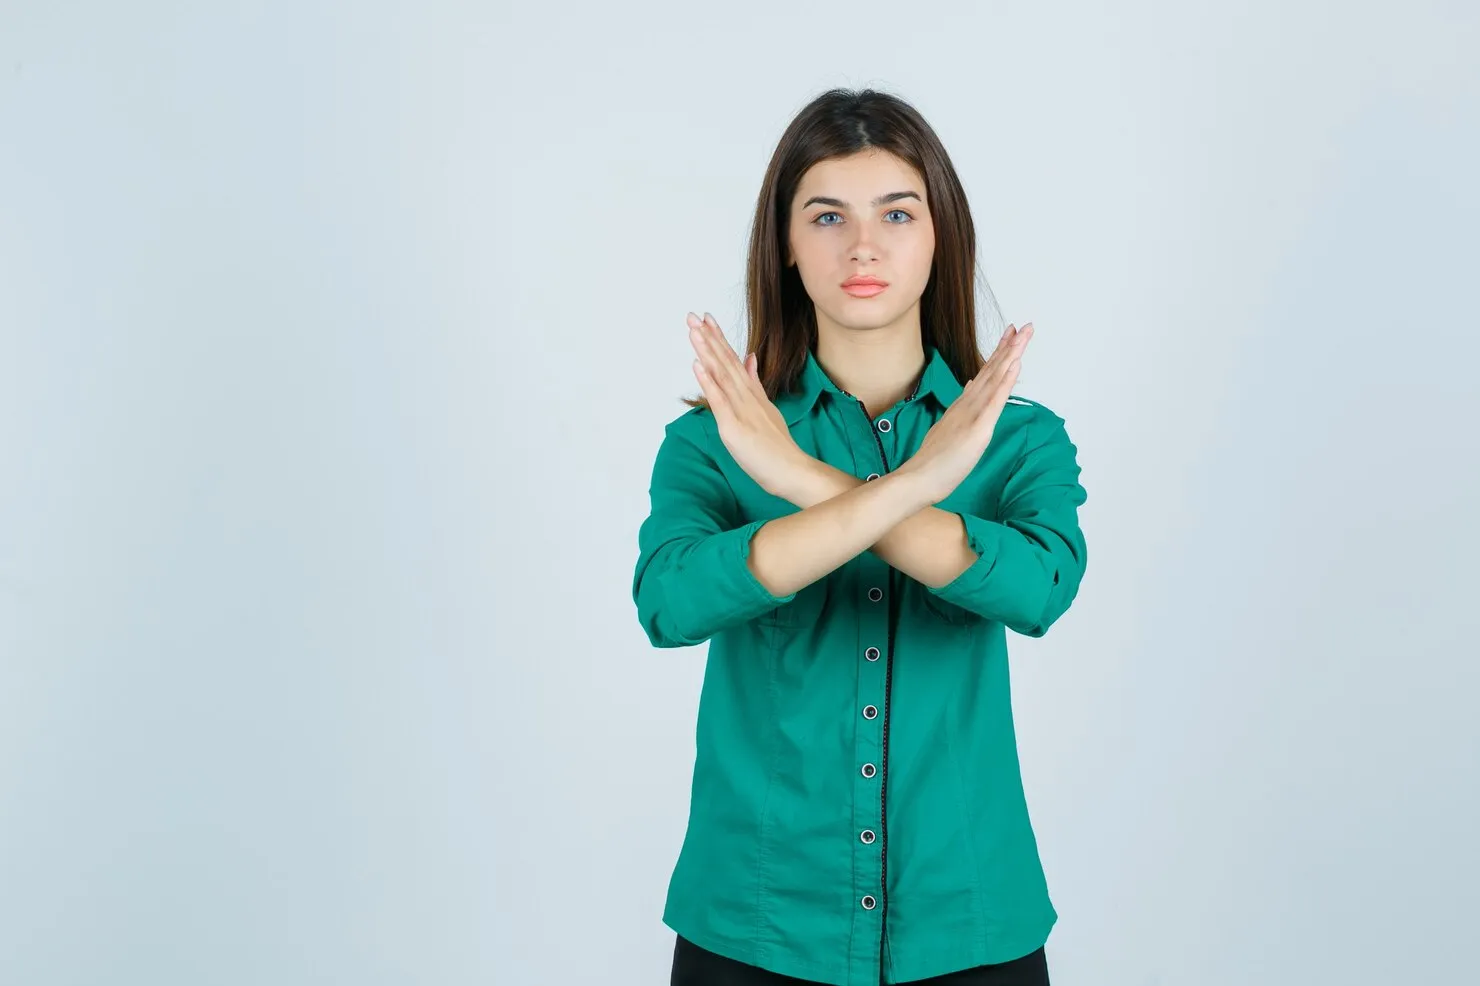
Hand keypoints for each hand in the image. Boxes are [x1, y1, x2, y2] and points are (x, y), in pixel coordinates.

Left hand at [687, 311, 808, 498]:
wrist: (793, 471)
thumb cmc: (779, 450)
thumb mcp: (767, 410)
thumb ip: (756, 385)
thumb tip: (749, 360)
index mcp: (753, 396)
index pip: (733, 362)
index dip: (719, 340)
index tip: (707, 320)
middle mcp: (747, 398)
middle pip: (726, 362)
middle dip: (709, 337)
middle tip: (693, 314)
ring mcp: (741, 410)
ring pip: (722, 375)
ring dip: (707, 350)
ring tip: (694, 329)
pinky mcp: (734, 427)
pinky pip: (720, 400)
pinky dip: (708, 381)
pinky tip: (698, 363)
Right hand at [899, 321, 1034, 503]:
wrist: (917, 479)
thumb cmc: (932, 464)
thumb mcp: (948, 432)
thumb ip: (958, 413)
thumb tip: (968, 392)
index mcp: (962, 407)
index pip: (985, 376)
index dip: (999, 355)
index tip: (1010, 336)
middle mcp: (967, 405)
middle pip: (992, 370)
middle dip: (1010, 346)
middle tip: (1025, 326)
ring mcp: (972, 415)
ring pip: (995, 378)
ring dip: (1011, 354)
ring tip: (1024, 334)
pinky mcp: (978, 428)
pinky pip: (995, 400)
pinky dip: (1006, 380)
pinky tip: (1015, 364)